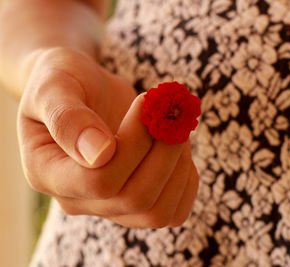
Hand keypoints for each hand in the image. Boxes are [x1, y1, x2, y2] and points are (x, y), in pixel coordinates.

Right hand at [18, 47, 198, 227]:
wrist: (82, 89)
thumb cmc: (65, 81)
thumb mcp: (54, 85)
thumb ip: (68, 118)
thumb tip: (100, 154)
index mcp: (48, 173)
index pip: (99, 181)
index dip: (133, 145)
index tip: (145, 103)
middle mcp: (78, 198)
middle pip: (134, 198)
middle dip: (163, 152)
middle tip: (171, 113)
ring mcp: (110, 205)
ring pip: (157, 212)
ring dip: (178, 166)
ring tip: (175, 128)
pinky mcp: (137, 203)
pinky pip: (172, 212)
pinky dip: (186, 181)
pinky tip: (180, 150)